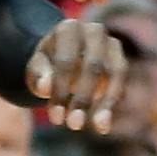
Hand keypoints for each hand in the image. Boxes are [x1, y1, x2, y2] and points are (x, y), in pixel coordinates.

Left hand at [28, 18, 125, 132]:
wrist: (61, 59)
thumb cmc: (46, 65)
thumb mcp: (35, 69)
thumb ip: (38, 76)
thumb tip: (46, 87)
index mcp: (68, 28)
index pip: (66, 60)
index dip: (61, 90)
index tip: (55, 118)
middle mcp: (94, 31)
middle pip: (93, 66)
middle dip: (84, 98)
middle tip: (74, 125)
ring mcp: (111, 43)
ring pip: (115, 72)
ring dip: (104, 102)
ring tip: (95, 127)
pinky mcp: (121, 59)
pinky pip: (121, 81)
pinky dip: (112, 103)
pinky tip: (102, 125)